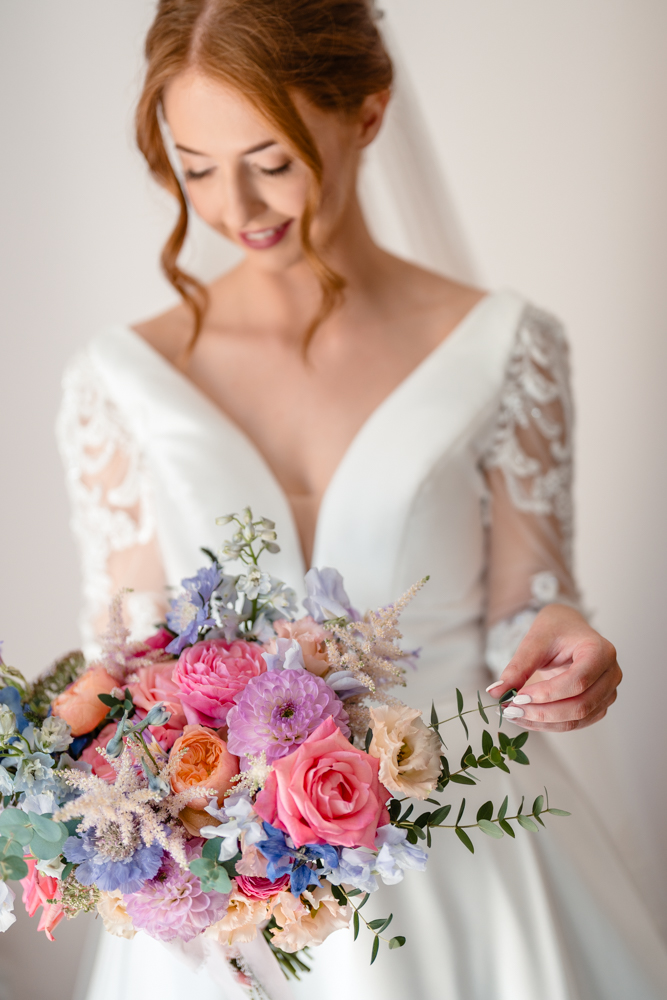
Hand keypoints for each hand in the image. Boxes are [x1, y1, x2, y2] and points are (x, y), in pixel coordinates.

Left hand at [487, 604, 621, 731]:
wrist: (569, 630)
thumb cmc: (555, 630)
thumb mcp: (535, 641)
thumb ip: (518, 666)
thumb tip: (495, 692)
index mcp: (600, 651)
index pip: (577, 681)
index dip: (547, 694)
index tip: (517, 698)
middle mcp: (611, 674)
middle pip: (580, 705)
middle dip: (542, 712)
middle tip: (510, 710)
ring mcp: (608, 693)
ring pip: (578, 719)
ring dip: (543, 722)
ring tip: (513, 715)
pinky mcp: (599, 706)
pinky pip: (575, 722)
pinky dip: (549, 724)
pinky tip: (526, 717)